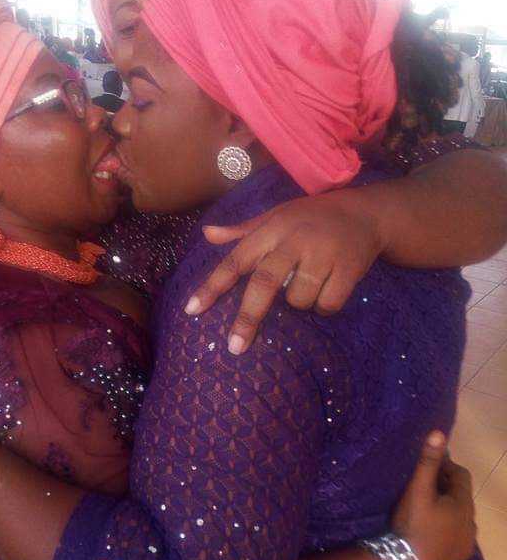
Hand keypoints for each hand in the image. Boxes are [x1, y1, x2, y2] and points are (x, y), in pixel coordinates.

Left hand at [184, 188, 383, 353]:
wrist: (367, 213)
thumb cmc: (312, 218)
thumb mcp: (275, 217)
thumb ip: (241, 231)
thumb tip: (206, 234)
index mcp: (271, 229)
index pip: (235, 260)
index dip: (212, 285)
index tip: (192, 310)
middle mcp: (294, 240)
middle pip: (264, 284)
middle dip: (248, 317)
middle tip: (234, 346)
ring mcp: (322, 253)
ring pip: (297, 299)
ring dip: (300, 301)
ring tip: (311, 281)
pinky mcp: (348, 267)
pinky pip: (326, 304)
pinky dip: (325, 305)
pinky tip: (331, 287)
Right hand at [392, 430, 475, 559]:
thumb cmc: (413, 525)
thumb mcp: (417, 491)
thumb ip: (428, 462)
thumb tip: (438, 432)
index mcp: (464, 504)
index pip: (461, 474)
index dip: (445, 466)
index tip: (425, 465)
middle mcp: (472, 523)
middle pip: (461, 496)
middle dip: (445, 487)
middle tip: (420, 485)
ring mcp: (467, 542)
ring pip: (459, 516)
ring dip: (446, 508)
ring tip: (422, 507)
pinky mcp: (458, 557)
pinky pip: (456, 533)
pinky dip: (446, 526)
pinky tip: (428, 529)